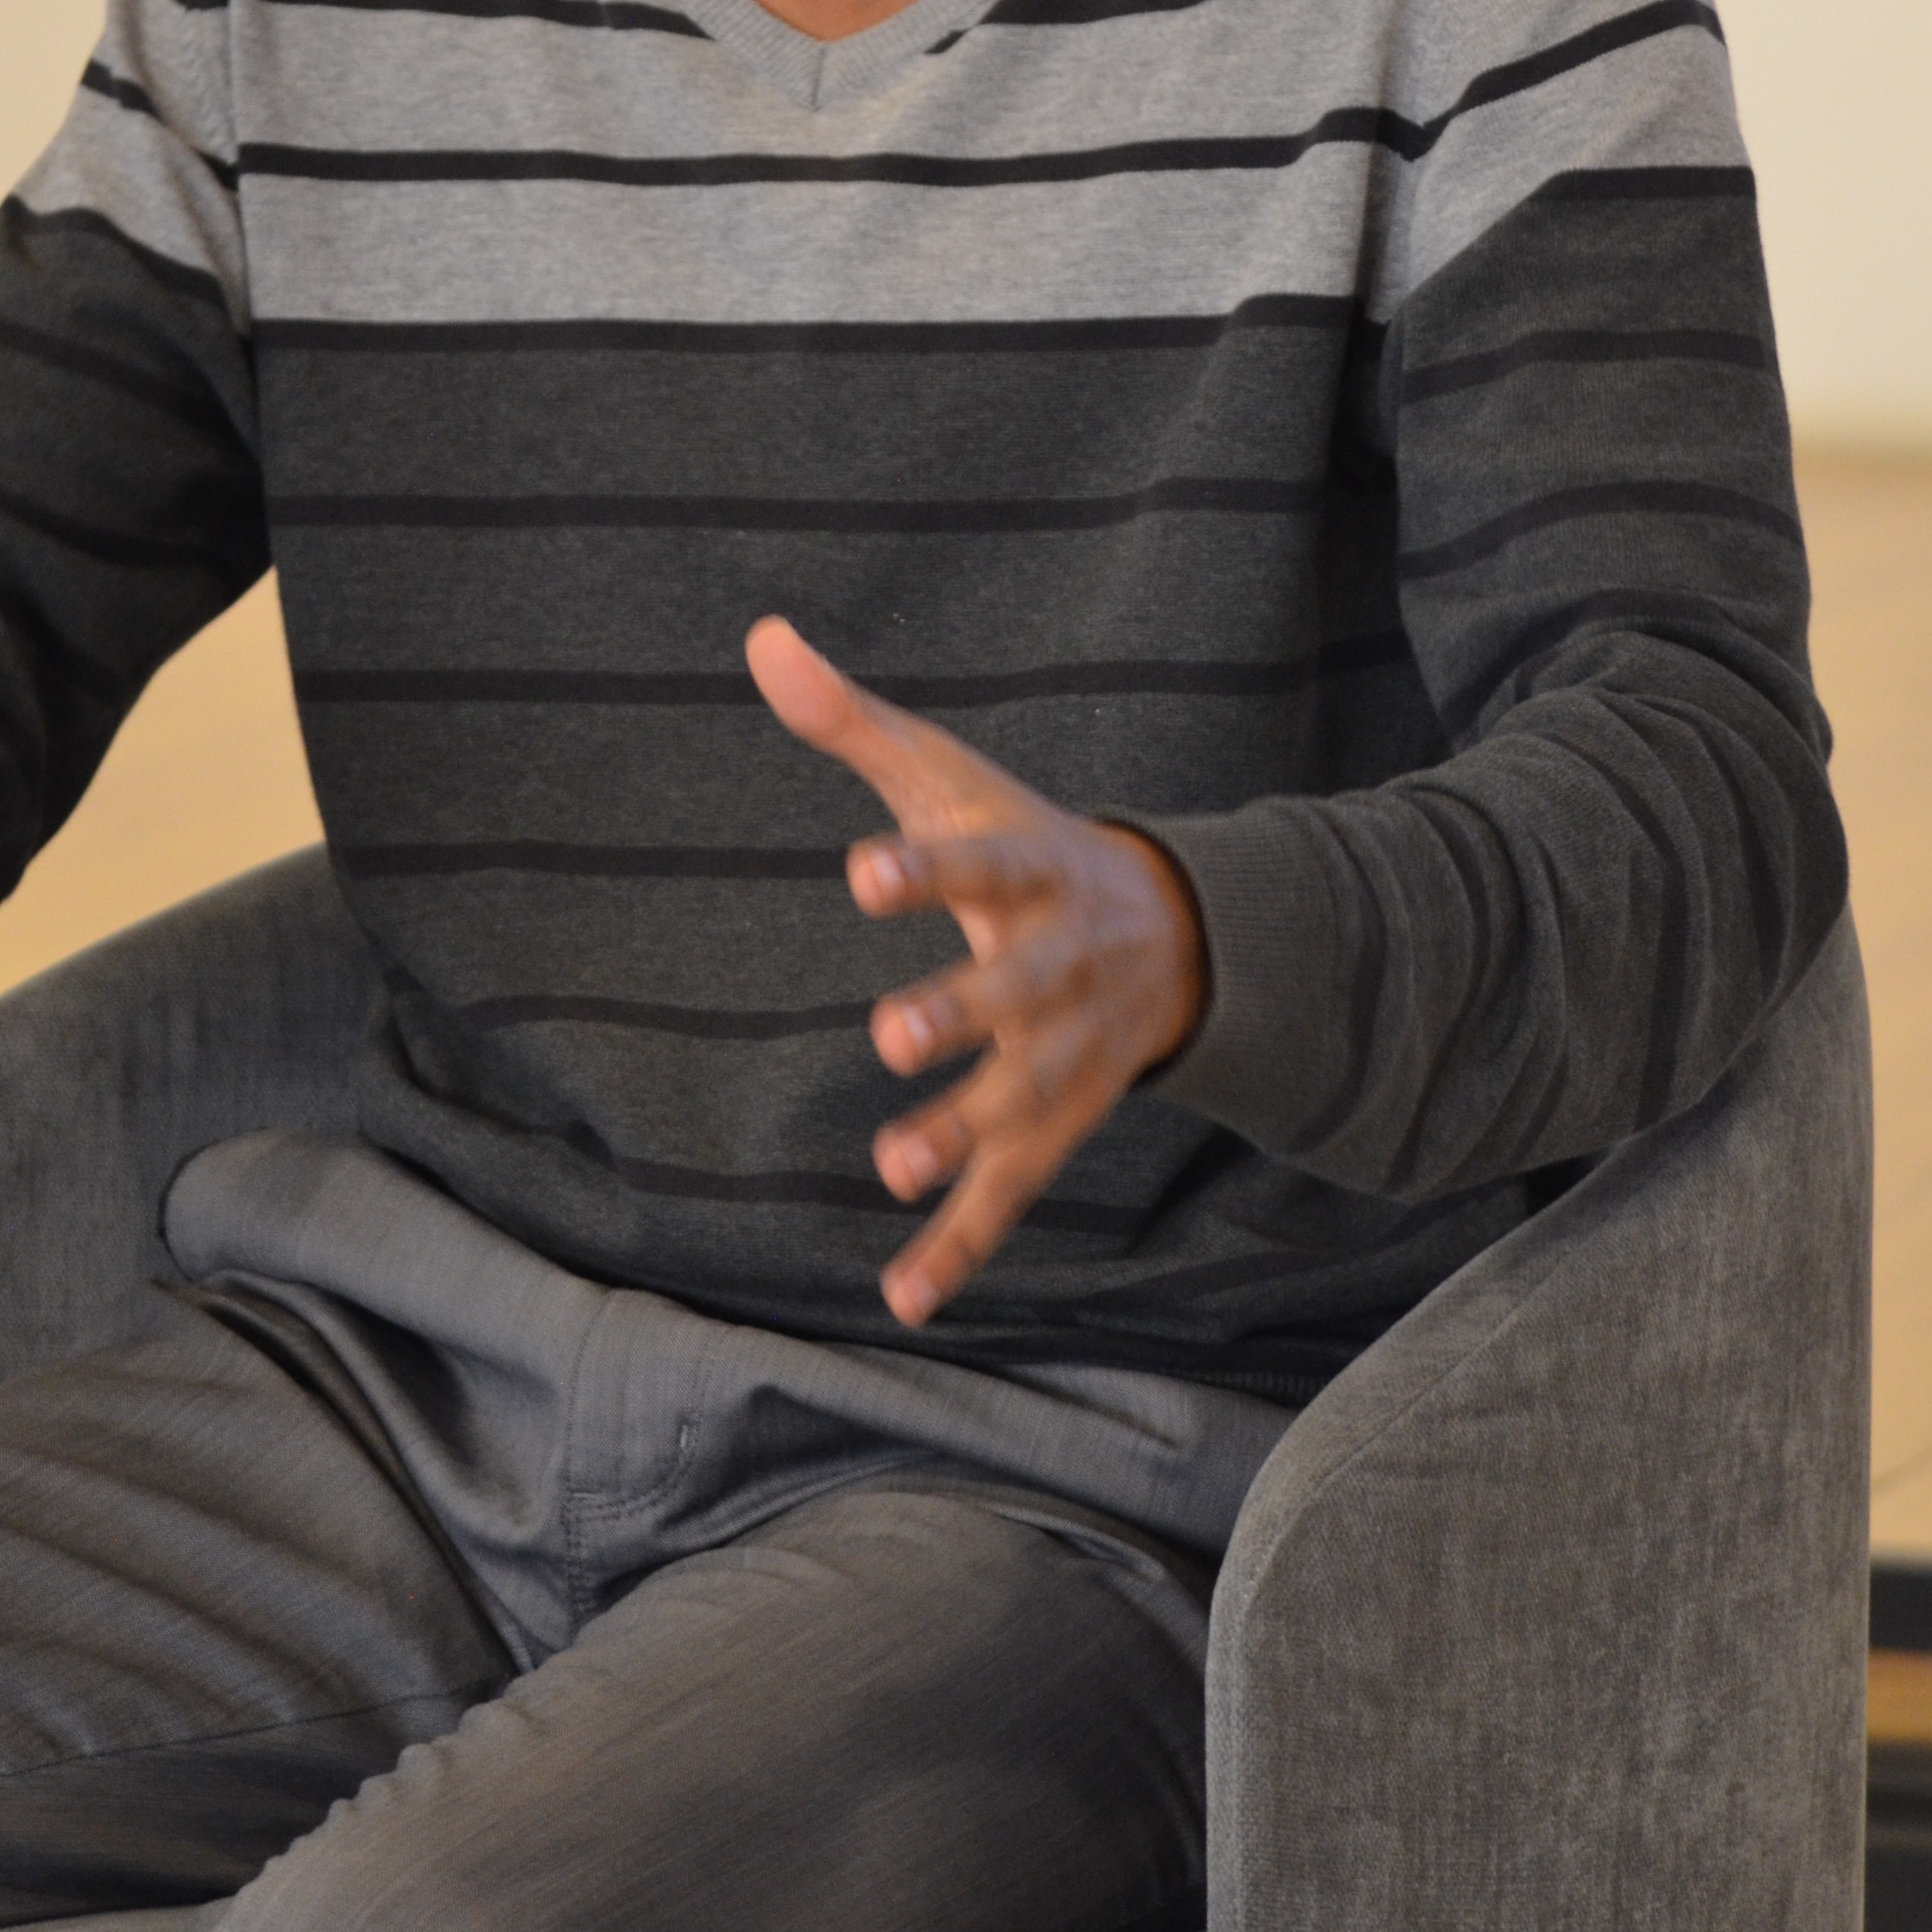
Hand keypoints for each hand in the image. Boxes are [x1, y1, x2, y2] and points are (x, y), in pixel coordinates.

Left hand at [745, 616, 1206, 1326]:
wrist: (1171, 928)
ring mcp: (1065, 1053)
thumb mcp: (948, 775)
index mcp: (1032, 867)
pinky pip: (1011, 1191)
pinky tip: (903, 1295)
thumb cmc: (1024, 841)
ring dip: (962, 1132)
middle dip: (960, 1013)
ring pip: (1021, 1099)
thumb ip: (850, 719)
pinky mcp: (1056, 1123)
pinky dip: (961, 1245)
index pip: (979, 863)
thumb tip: (760, 636)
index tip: (861, 872)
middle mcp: (1059, 964)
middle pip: (1013, 990)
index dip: (924, 871)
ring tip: (894, 1164)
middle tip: (889, 1032)